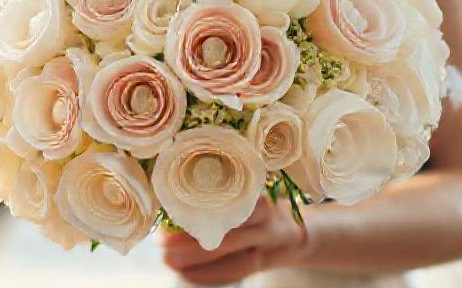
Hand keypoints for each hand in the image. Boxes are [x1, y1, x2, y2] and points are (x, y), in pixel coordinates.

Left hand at [158, 196, 309, 284]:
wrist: (300, 232)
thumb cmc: (258, 203)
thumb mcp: (247, 188)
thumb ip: (220, 189)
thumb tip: (168, 194)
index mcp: (256, 189)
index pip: (227, 196)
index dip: (196, 203)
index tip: (168, 206)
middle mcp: (264, 215)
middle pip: (226, 227)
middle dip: (189, 237)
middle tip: (161, 241)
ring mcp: (266, 241)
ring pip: (229, 252)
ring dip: (194, 258)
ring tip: (168, 259)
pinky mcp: (264, 261)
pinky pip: (236, 270)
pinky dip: (208, 274)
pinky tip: (186, 274)